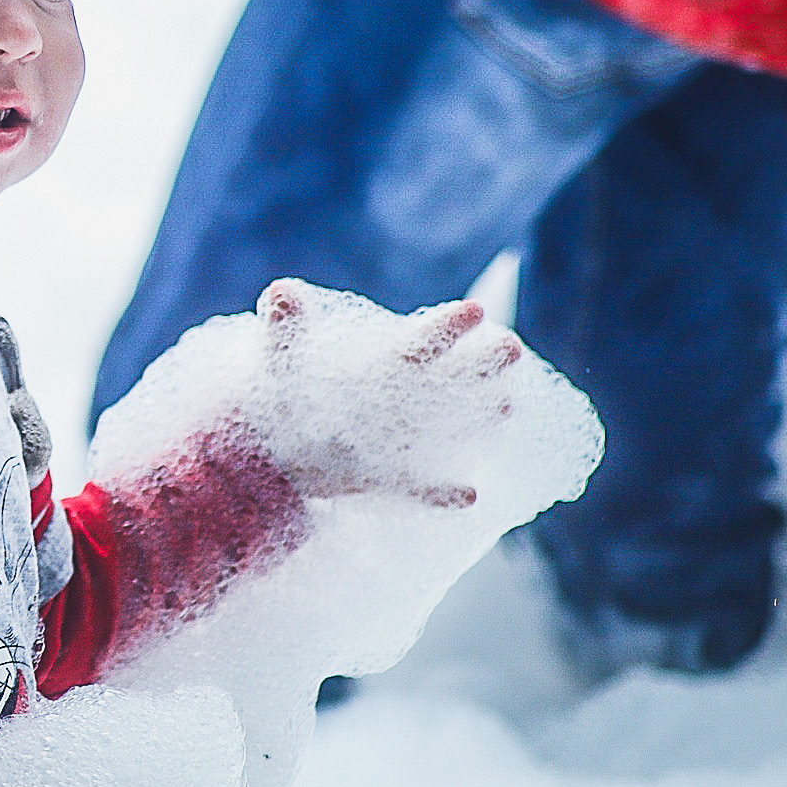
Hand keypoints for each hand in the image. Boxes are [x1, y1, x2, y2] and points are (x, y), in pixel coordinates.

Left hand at [252, 283, 519, 509]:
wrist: (276, 440)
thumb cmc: (286, 385)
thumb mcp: (281, 352)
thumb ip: (286, 321)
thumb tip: (280, 291)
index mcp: (386, 360)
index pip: (424, 337)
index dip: (448, 324)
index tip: (475, 311)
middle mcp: (406, 395)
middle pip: (454, 374)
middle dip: (483, 361)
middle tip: (510, 347)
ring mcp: (404, 438)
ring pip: (452, 426)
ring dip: (479, 418)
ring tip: (505, 408)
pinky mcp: (391, 479)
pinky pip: (422, 488)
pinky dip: (442, 493)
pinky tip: (467, 495)